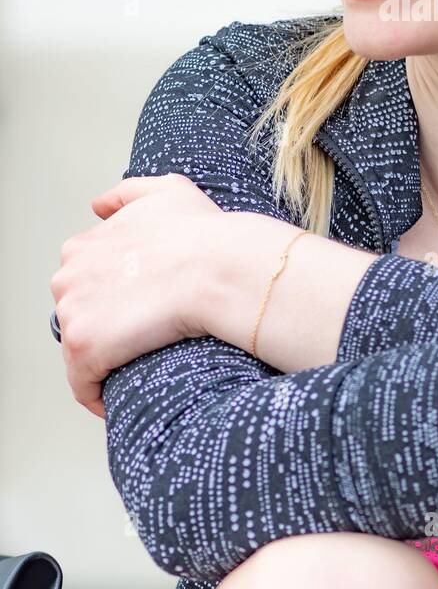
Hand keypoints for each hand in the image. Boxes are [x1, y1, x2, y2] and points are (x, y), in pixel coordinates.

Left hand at [50, 173, 221, 419]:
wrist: (218, 268)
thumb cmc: (203, 234)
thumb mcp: (166, 190)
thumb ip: (125, 193)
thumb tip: (97, 207)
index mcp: (82, 246)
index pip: (82, 283)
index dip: (109, 299)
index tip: (136, 311)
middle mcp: (68, 277)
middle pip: (76, 316)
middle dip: (102, 328)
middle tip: (142, 339)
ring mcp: (73, 314)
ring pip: (78, 351)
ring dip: (102, 362)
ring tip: (137, 368)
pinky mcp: (84, 349)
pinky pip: (83, 384)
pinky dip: (98, 395)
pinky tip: (120, 398)